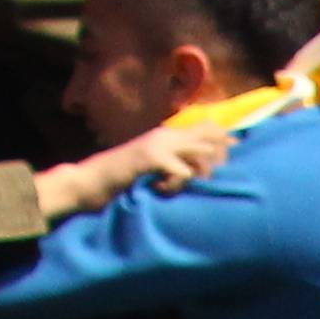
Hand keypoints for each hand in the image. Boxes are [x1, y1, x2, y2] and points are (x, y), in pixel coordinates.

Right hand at [36, 107, 230, 218]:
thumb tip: (205, 171)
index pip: (208, 127)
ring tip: (176, 188)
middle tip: (205, 180)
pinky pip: (183, 172)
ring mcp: (156, 145)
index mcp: (167, 136)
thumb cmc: (119, 181)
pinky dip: (179, 185)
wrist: (86, 182)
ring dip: (198, 174)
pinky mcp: (149, 158)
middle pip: (210, 136)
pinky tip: (160, 190)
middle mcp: (165, 135)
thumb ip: (175, 164)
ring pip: (200, 153)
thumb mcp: (152, 169)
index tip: (233, 156)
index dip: (225, 140)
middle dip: (218, 159)